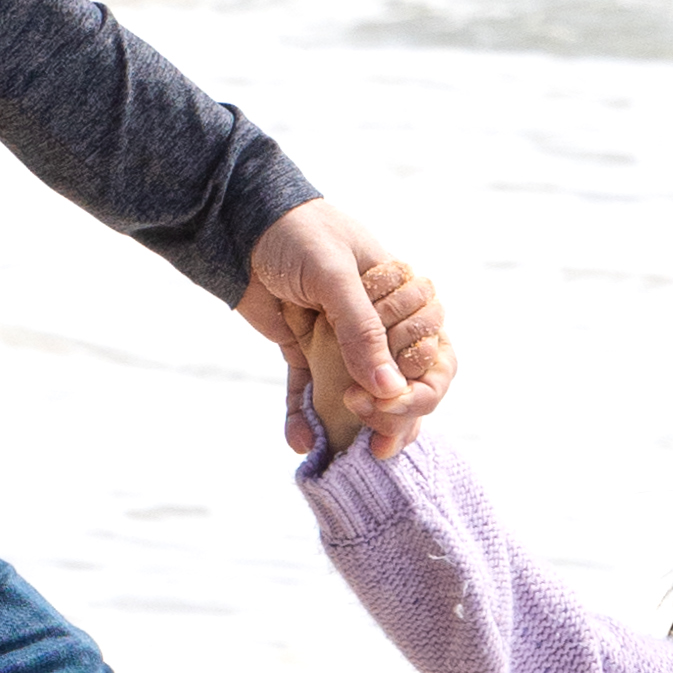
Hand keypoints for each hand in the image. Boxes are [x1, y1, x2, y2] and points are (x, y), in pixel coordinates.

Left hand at [239, 199, 449, 456]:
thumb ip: (361, 328)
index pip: (434, 354)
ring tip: (344, 451)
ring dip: (353, 426)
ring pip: (359, 394)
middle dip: (392, 415)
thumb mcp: (333, 274)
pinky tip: (300, 440)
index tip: (391, 399)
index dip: (423, 385)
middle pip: (402, 383)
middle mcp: (377, 324)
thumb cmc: (297, 232)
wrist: (238, 221)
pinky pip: (309, 391)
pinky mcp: (304, 351)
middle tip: (368, 430)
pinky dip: (303, 417)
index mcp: (401, 298)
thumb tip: (388, 388)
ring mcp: (340, 340)